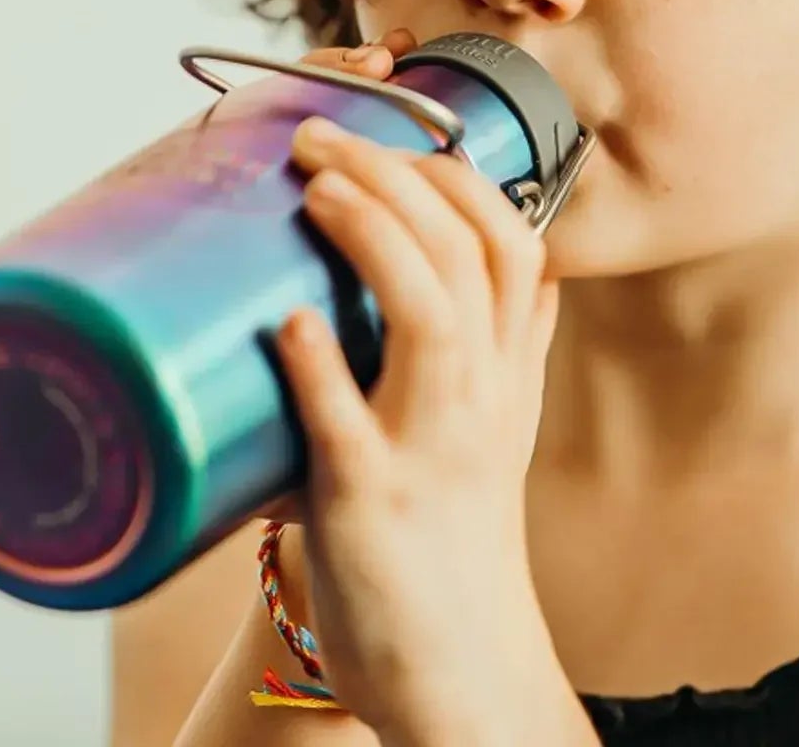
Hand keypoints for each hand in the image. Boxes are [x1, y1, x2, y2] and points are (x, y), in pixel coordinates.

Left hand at [270, 27, 565, 735]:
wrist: (456, 664)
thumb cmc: (457, 537)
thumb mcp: (496, 429)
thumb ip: (499, 346)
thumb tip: (500, 259)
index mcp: (503, 372)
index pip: (511, 239)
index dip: (455, 170)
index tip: (391, 134)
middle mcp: (479, 397)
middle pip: (466, 249)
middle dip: (394, 172)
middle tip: (318, 134)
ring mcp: (429, 447)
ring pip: (425, 312)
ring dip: (371, 235)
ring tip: (316, 187)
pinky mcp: (371, 502)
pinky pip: (345, 420)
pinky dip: (317, 363)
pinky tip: (287, 321)